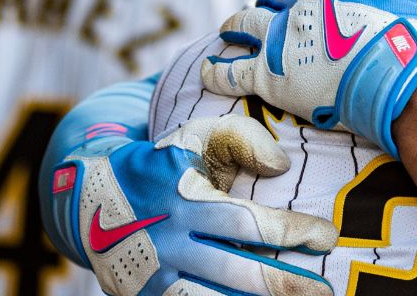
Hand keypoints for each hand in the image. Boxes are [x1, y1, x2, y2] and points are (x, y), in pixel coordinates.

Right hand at [49, 114, 337, 295]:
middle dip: (285, 284)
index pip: (249, 224)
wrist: (87, 194)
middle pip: (236, 273)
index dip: (292, 233)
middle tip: (324, 290)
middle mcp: (170, 242)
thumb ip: (243, 138)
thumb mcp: (196, 135)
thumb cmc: (162, 162)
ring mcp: (153, 276)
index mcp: (186, 201)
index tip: (328, 236)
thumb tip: (282, 167)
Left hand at [200, 0, 416, 156]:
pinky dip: (218, 70)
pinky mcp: (268, 74)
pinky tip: (210, 69)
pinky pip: (231, 70)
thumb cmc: (416, 34)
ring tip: (231, 30)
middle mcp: (302, 2)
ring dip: (236, 25)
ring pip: (245, 23)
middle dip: (270, 0)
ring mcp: (281, 37)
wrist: (400, 72)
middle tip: (267, 9)